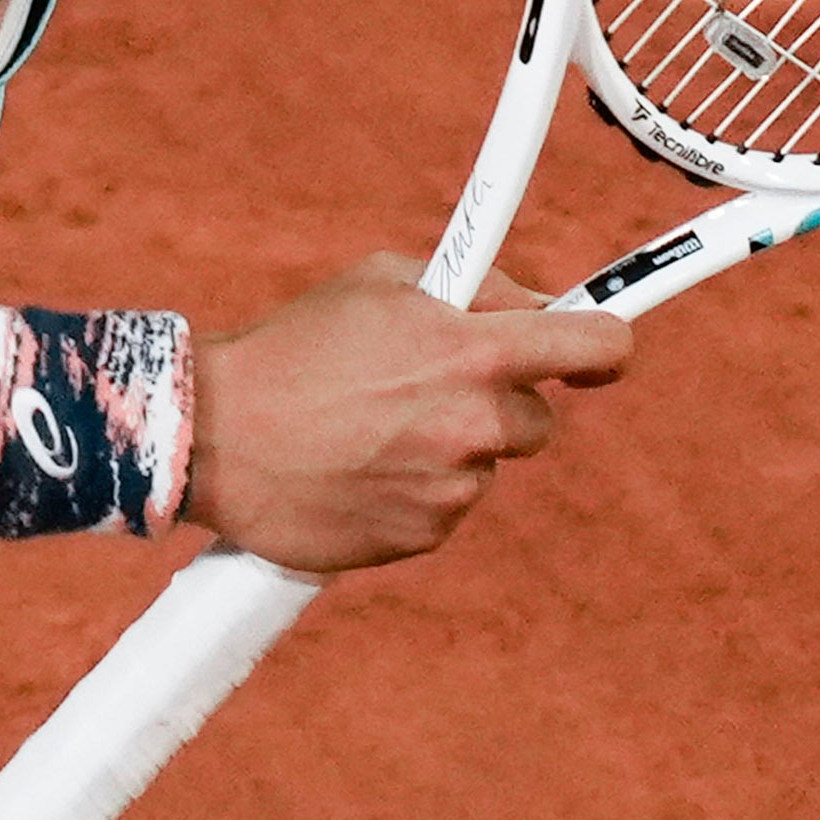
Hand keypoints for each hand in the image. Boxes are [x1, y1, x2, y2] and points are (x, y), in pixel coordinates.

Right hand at [185, 257, 630, 576]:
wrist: (213, 437)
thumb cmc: (293, 347)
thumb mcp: (383, 282)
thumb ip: (475, 290)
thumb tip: (537, 307)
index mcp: (478, 354)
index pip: (597, 347)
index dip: (605, 347)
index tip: (600, 353)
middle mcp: (477, 427)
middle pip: (537, 422)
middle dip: (496, 404)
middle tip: (427, 387)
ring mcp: (451, 490)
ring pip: (481, 467)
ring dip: (445, 450)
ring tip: (366, 428)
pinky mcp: (420, 538)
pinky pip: (440, 510)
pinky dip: (410, 492)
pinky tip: (354, 468)